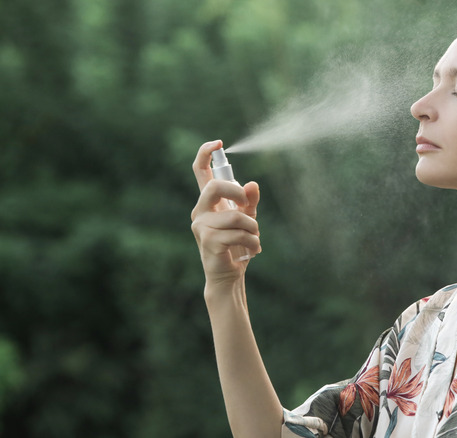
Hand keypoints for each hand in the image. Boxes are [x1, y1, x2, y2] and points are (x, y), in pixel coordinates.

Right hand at [191, 140, 260, 285]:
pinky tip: (253, 251)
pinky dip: (252, 242)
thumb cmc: (236, 245)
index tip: (218, 143)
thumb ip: (249, 201)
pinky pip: (238, 234)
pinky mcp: (208, 241)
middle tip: (248, 205)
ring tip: (255, 239)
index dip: (205, 154)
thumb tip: (252, 184)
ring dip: (252, 228)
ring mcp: (202, 226)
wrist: (228, 275)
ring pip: (235, 216)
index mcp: (208, 202)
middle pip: (214, 188)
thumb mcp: (247, 219)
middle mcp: (200, 211)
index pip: (200, 172)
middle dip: (237, 193)